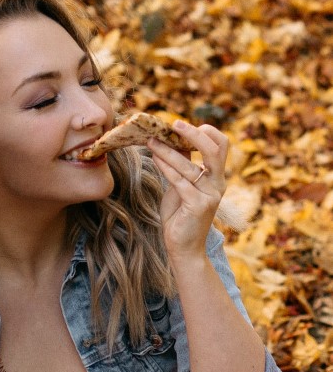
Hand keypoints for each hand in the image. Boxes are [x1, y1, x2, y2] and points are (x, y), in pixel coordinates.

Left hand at [147, 120, 227, 262]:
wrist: (184, 248)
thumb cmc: (180, 217)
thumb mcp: (181, 187)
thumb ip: (181, 167)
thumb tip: (172, 143)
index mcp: (216, 177)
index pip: (221, 145)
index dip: (205, 132)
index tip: (182, 127)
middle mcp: (218, 184)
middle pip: (215, 149)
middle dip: (194, 134)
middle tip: (174, 124)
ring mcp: (210, 195)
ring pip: (190, 165)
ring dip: (168, 151)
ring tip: (151, 141)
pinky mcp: (198, 205)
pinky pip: (180, 181)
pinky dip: (166, 167)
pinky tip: (155, 158)